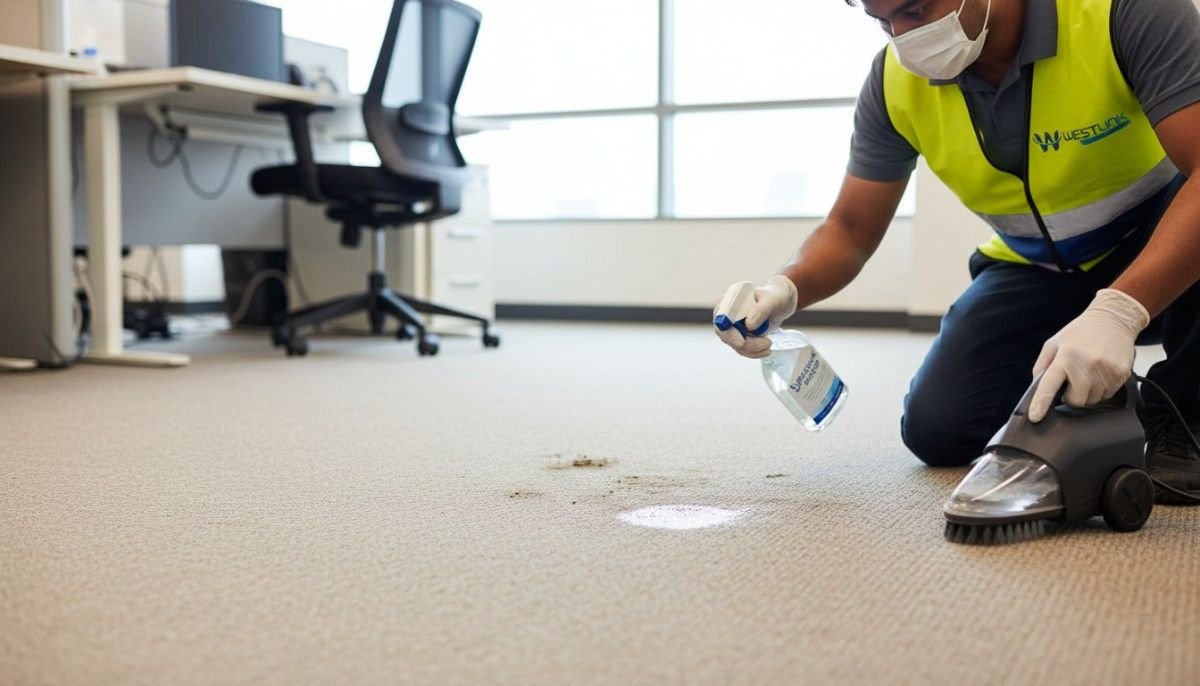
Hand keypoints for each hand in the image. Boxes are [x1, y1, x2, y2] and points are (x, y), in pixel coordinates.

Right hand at [713, 275, 798, 358]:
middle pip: (727, 336)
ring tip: (769, 343)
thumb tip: (749, 325)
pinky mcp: (738, 337)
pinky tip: (766, 349)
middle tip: (767, 343)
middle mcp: (725, 315)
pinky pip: (742, 349)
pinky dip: (755, 352)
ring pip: (735, 345)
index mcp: (728, 301)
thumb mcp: (772, 301)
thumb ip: (760, 311)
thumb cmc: (775, 298)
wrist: (780, 304)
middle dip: (746, 344)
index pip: (721, 320)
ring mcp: (731, 328)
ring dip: (753, 350)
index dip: (728, 332)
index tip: (742, 341)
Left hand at [1028, 288, 1148, 421]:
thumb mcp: (1054, 343)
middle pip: (1075, 400)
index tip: (1035, 417)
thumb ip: (1042, 366)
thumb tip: (1037, 389)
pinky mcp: (1121, 374)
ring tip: (1088, 372)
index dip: (1040, 403)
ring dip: (1087, 392)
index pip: (1049, 385)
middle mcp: (1086, 364)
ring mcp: (1106, 370)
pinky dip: (1101, 388)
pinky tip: (1100, 372)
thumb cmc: (1080, 332)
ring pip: (1092, 400)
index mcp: (1065, 356)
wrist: (1113, 319)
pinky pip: (1108, 394)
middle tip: (1072, 381)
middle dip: (1071, 396)